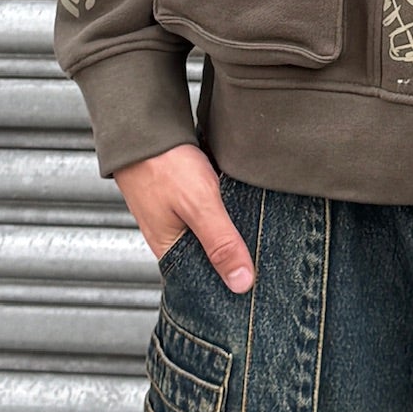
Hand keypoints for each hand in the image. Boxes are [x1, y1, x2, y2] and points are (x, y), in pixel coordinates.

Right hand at [113, 143, 255, 293]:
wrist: (145, 128)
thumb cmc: (164, 167)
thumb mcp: (199, 206)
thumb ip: (221, 243)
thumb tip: (242, 283)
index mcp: (170, 252)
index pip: (204, 282)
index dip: (230, 283)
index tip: (259, 283)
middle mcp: (172, 239)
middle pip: (210, 258)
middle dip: (235, 256)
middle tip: (267, 257)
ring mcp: (178, 217)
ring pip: (212, 234)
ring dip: (232, 231)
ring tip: (260, 233)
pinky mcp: (185, 198)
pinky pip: (210, 214)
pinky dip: (225, 212)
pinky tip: (242, 207)